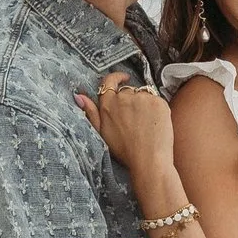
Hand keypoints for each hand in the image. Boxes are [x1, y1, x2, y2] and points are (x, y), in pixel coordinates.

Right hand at [77, 69, 177, 199]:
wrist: (149, 160)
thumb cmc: (124, 151)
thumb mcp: (101, 133)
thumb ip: (90, 113)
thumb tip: (79, 96)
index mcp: (108, 104)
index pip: (109, 81)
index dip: (117, 77)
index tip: (124, 78)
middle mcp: (124, 97)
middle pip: (128, 91)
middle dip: (131, 101)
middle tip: (136, 120)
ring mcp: (143, 98)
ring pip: (144, 95)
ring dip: (145, 105)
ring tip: (146, 125)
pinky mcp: (158, 101)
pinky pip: (157, 100)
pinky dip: (157, 109)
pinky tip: (155, 124)